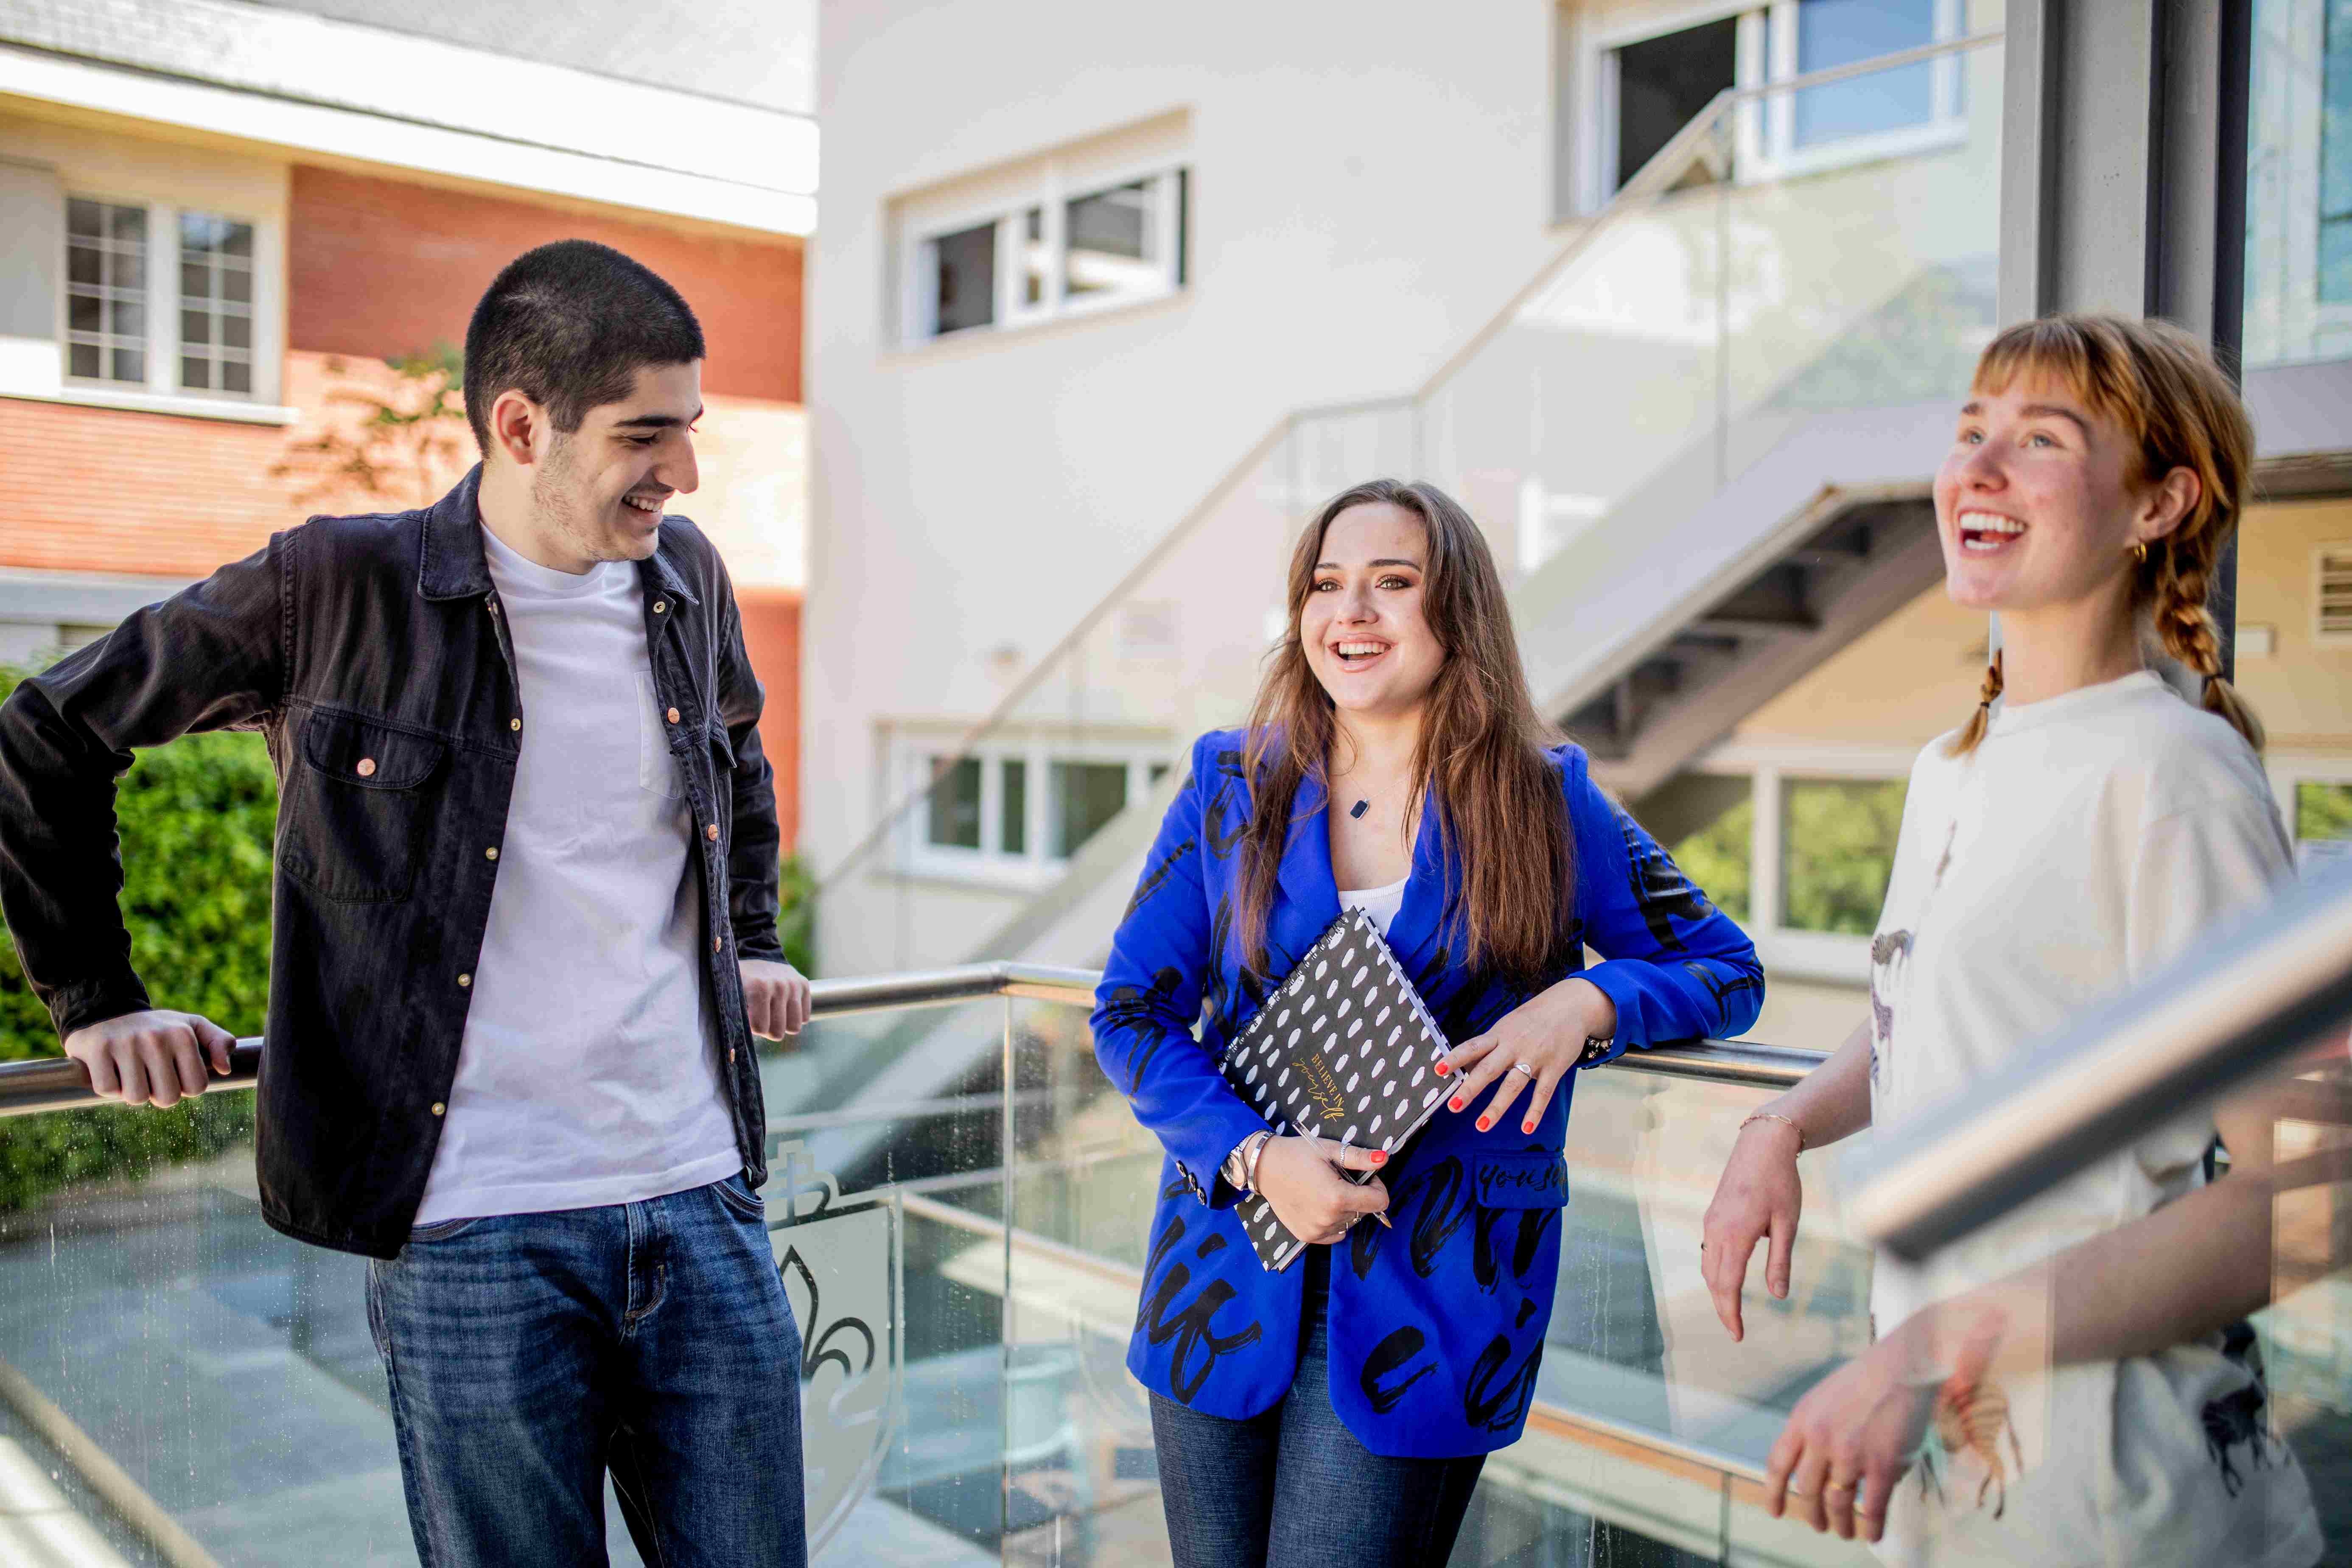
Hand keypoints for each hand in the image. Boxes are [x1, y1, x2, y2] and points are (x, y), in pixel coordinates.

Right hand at [62, 1010, 233, 1107]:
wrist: (107, 1012)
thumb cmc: (156, 1028)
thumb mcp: (193, 1026)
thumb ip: (219, 1042)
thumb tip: (225, 1069)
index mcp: (183, 1035)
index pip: (196, 1088)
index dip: (184, 1088)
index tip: (173, 1074)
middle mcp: (156, 1038)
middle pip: (167, 1098)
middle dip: (159, 1094)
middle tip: (150, 1076)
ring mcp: (125, 1043)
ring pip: (136, 1098)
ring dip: (132, 1092)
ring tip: (130, 1072)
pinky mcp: (97, 1049)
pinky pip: (108, 1090)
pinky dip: (109, 1087)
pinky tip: (111, 1069)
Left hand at [740, 959, 811, 1040]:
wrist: (757, 954)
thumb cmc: (741, 979)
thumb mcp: (731, 992)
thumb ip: (734, 1012)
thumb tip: (740, 1035)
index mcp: (760, 987)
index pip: (761, 1028)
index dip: (753, 1027)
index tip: (749, 1018)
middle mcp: (780, 985)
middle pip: (778, 1031)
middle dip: (768, 1030)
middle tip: (761, 1019)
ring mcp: (794, 984)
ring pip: (794, 1027)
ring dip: (782, 1024)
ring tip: (773, 1014)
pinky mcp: (804, 984)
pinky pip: (805, 1017)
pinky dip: (794, 1016)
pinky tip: (783, 1007)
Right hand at [1252, 1135, 1388, 1244]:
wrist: (1264, 1167)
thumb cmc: (1298, 1155)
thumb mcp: (1330, 1150)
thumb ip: (1359, 1158)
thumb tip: (1384, 1159)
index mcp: (1338, 1197)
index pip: (1379, 1202)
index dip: (1376, 1186)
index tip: (1364, 1176)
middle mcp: (1329, 1219)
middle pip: (1364, 1211)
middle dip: (1360, 1195)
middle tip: (1340, 1179)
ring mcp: (1318, 1231)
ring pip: (1350, 1222)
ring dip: (1346, 1208)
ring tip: (1327, 1190)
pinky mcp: (1308, 1236)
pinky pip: (1336, 1233)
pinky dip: (1335, 1221)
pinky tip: (1321, 1205)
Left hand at [1440, 977, 1615, 1135]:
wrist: (1571, 1006)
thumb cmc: (1532, 1019)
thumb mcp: (1507, 1026)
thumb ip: (1489, 1046)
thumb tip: (1464, 1065)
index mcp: (1499, 1034)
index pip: (1472, 1047)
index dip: (1455, 1058)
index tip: (1438, 1070)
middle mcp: (1514, 1045)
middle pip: (1489, 1068)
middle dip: (1470, 1088)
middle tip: (1453, 1106)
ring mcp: (1535, 1057)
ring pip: (1513, 1085)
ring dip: (1496, 1107)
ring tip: (1481, 1125)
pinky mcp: (1554, 1067)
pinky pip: (1543, 1093)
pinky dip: (1534, 1111)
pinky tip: (1526, 1128)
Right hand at [1702, 1113, 1804, 1340]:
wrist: (1761, 1145)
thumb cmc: (1780, 1183)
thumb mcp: (1788, 1224)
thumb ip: (1780, 1261)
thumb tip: (1778, 1297)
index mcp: (1736, 1235)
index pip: (1729, 1285)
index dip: (1731, 1313)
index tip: (1737, 1335)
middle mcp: (1716, 1231)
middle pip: (1714, 1280)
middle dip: (1723, 1308)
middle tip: (1735, 1332)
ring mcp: (1711, 1222)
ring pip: (1708, 1266)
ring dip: (1717, 1291)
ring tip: (1731, 1309)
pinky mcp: (1713, 1215)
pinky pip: (1709, 1251)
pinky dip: (1716, 1271)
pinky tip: (1728, 1277)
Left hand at [1764, 1336, 1937, 1542]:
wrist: (1904, 1365)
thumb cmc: (1869, 1378)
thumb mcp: (1825, 1398)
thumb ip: (1816, 1429)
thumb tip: (1818, 1466)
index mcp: (1802, 1419)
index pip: (1778, 1464)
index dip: (1773, 1492)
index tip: (1774, 1510)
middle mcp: (1820, 1438)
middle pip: (1807, 1489)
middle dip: (1811, 1513)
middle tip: (1819, 1525)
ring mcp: (1850, 1453)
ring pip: (1836, 1502)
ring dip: (1840, 1523)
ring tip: (1845, 1532)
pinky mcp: (1881, 1464)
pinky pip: (1871, 1508)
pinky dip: (1871, 1526)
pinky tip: (1873, 1534)